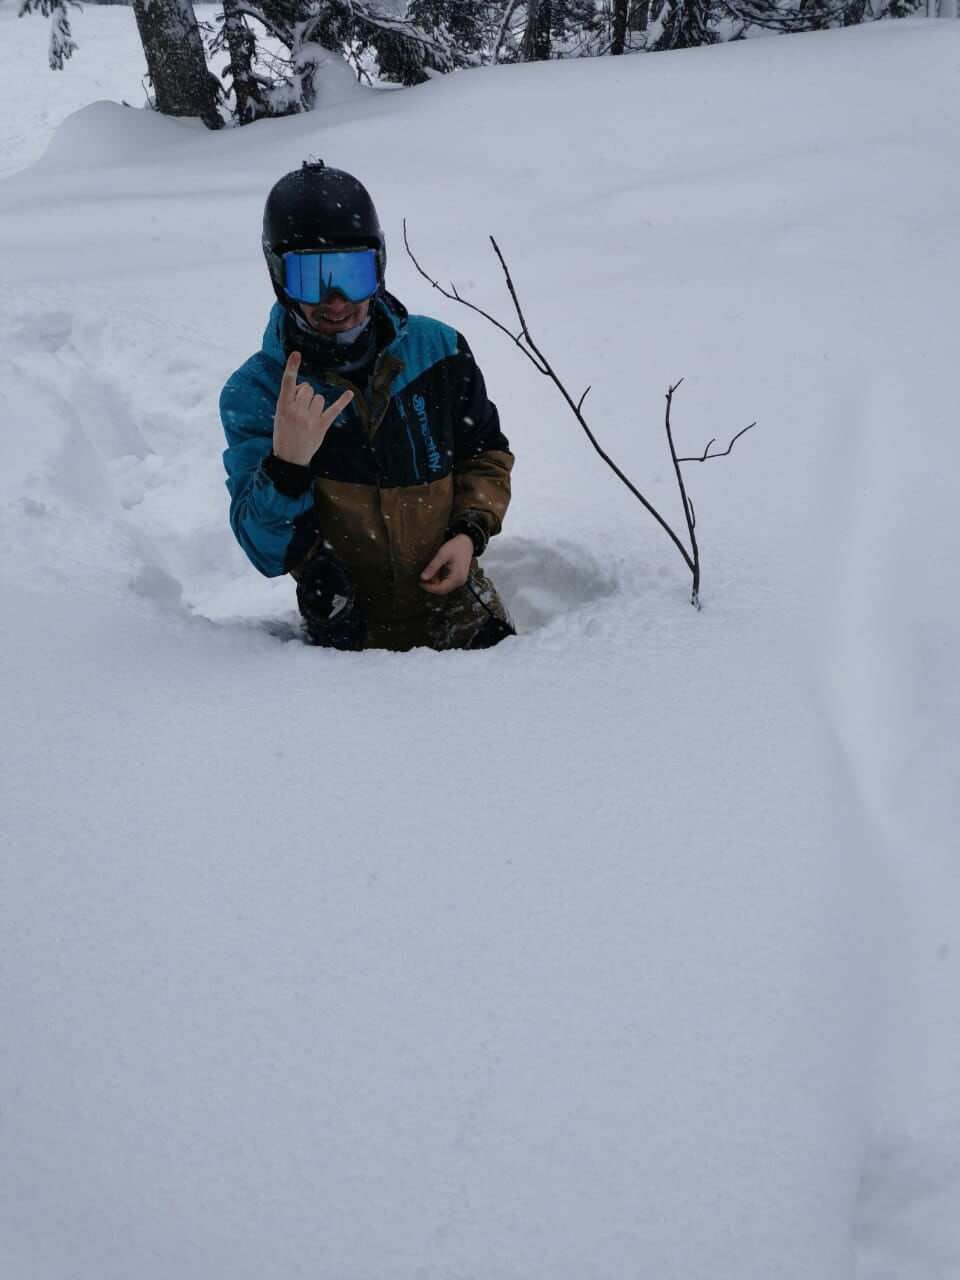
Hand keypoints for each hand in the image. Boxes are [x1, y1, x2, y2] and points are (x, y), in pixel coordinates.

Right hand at [273, 350, 352, 466]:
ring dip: (316, 402)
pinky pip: (334, 410)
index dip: (292, 367)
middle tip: (301, 407)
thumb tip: (306, 387)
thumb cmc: (283, 433)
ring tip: (309, 415)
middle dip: (306, 393)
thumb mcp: (280, 415)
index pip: (288, 383)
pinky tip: (349, 393)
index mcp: (283, 406)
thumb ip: (290, 399)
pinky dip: (342, 401)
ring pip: (319, 397)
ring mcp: (310, 419)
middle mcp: (297, 411)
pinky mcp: (322, 426)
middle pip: (308, 388)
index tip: (296, 354)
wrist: (289, 458)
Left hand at [419, 534, 473, 594]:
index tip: (420, 583)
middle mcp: (460, 581)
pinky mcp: (458, 578)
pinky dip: (439, 579)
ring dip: (435, 582)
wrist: (467, 542)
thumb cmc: (457, 547)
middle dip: (431, 586)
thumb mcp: (442, 555)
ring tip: (428, 573)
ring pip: (444, 587)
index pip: (441, 589)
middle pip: (443, 590)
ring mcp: (459, 580)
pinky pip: (447, 582)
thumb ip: (432, 567)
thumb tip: (423, 577)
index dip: (429, 588)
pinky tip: (435, 572)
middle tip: (421, 580)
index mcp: (457, 577)